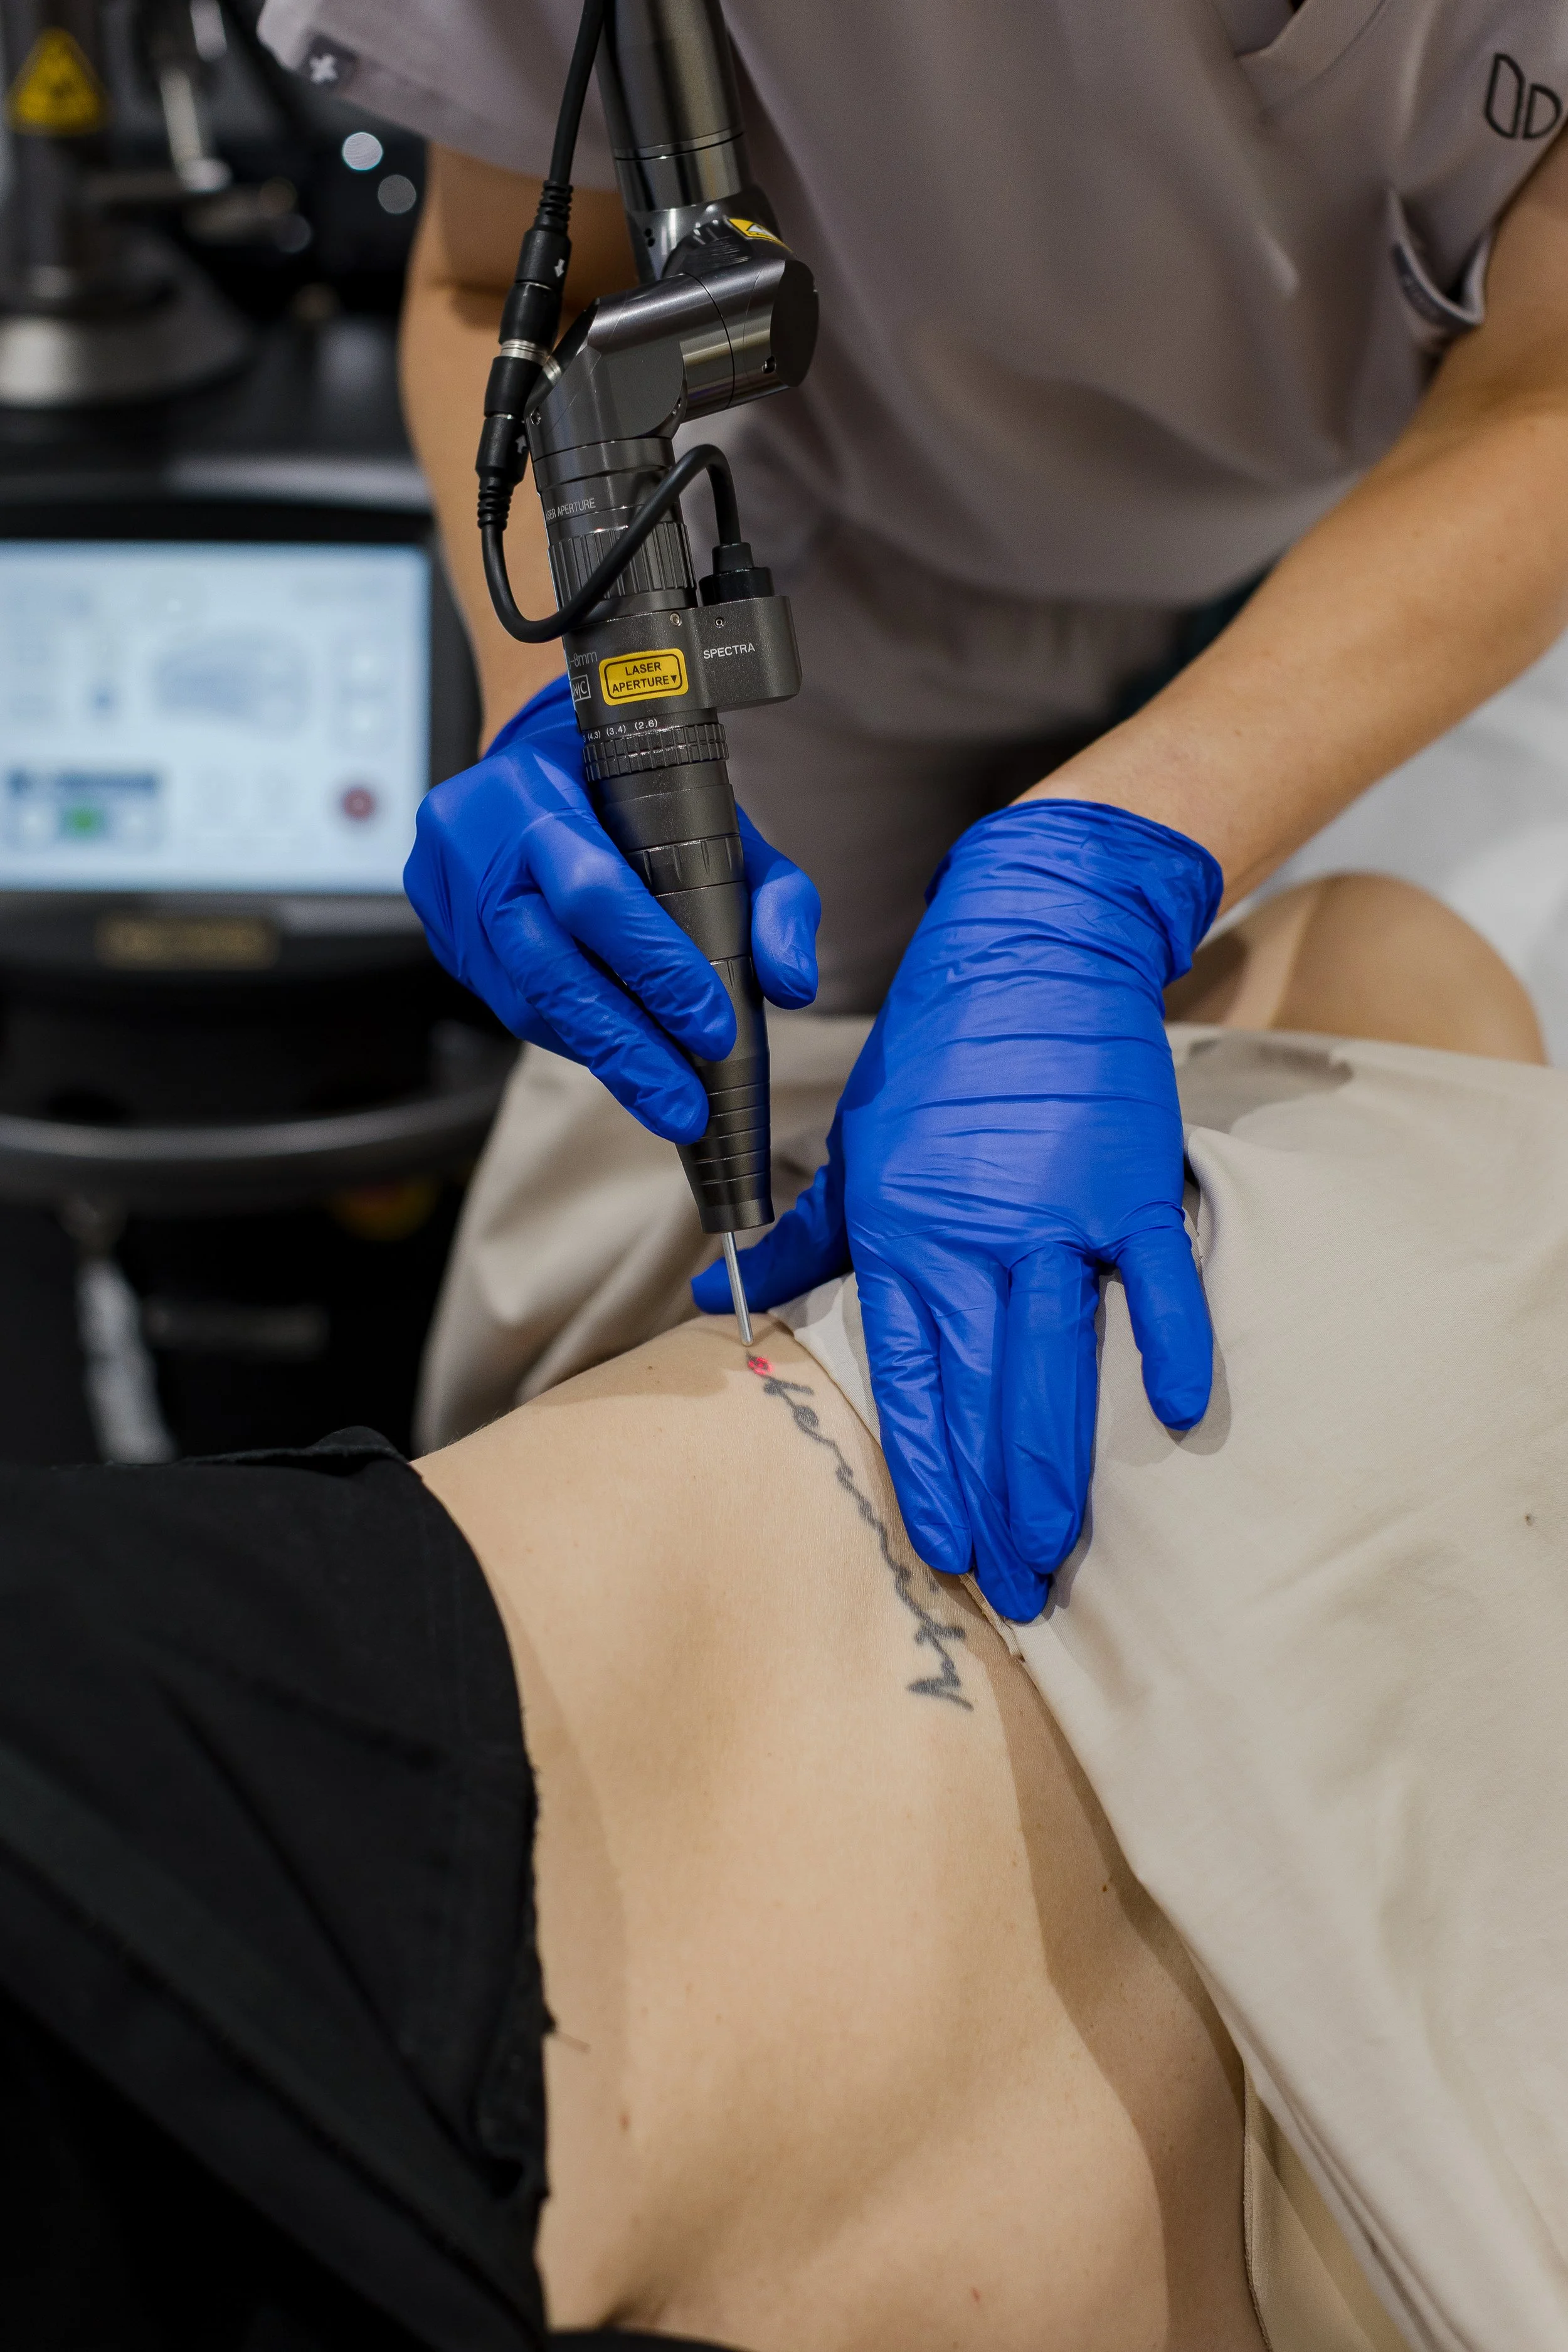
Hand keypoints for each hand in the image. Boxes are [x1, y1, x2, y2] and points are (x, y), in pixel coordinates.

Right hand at [405, 675, 820, 1140]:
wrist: (534, 754)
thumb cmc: (630, 788)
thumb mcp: (717, 816)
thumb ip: (771, 893)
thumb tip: (791, 983)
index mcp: (538, 791)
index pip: (595, 893)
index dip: (655, 968)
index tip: (711, 1029)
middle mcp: (476, 839)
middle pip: (549, 967)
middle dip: (625, 1047)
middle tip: (683, 1109)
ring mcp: (447, 890)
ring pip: (523, 998)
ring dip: (599, 1054)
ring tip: (662, 1098)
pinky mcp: (439, 929)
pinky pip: (506, 1000)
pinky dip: (569, 1033)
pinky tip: (615, 1052)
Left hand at [694, 799, 1221, 1618]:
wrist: (1028, 952)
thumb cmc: (935, 1057)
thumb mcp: (853, 1144)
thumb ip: (803, 1236)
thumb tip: (711, 1291)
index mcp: (906, 1227)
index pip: (911, 1374)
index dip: (926, 1467)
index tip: (939, 1545)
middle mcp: (980, 1231)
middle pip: (984, 1390)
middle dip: (994, 1497)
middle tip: (1009, 1588)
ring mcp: (1062, 1210)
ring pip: (1056, 1358)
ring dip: (1060, 1460)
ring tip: (1060, 1548)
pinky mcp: (1131, 1184)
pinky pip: (1155, 1278)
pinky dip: (1166, 1339)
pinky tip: (1169, 1413)